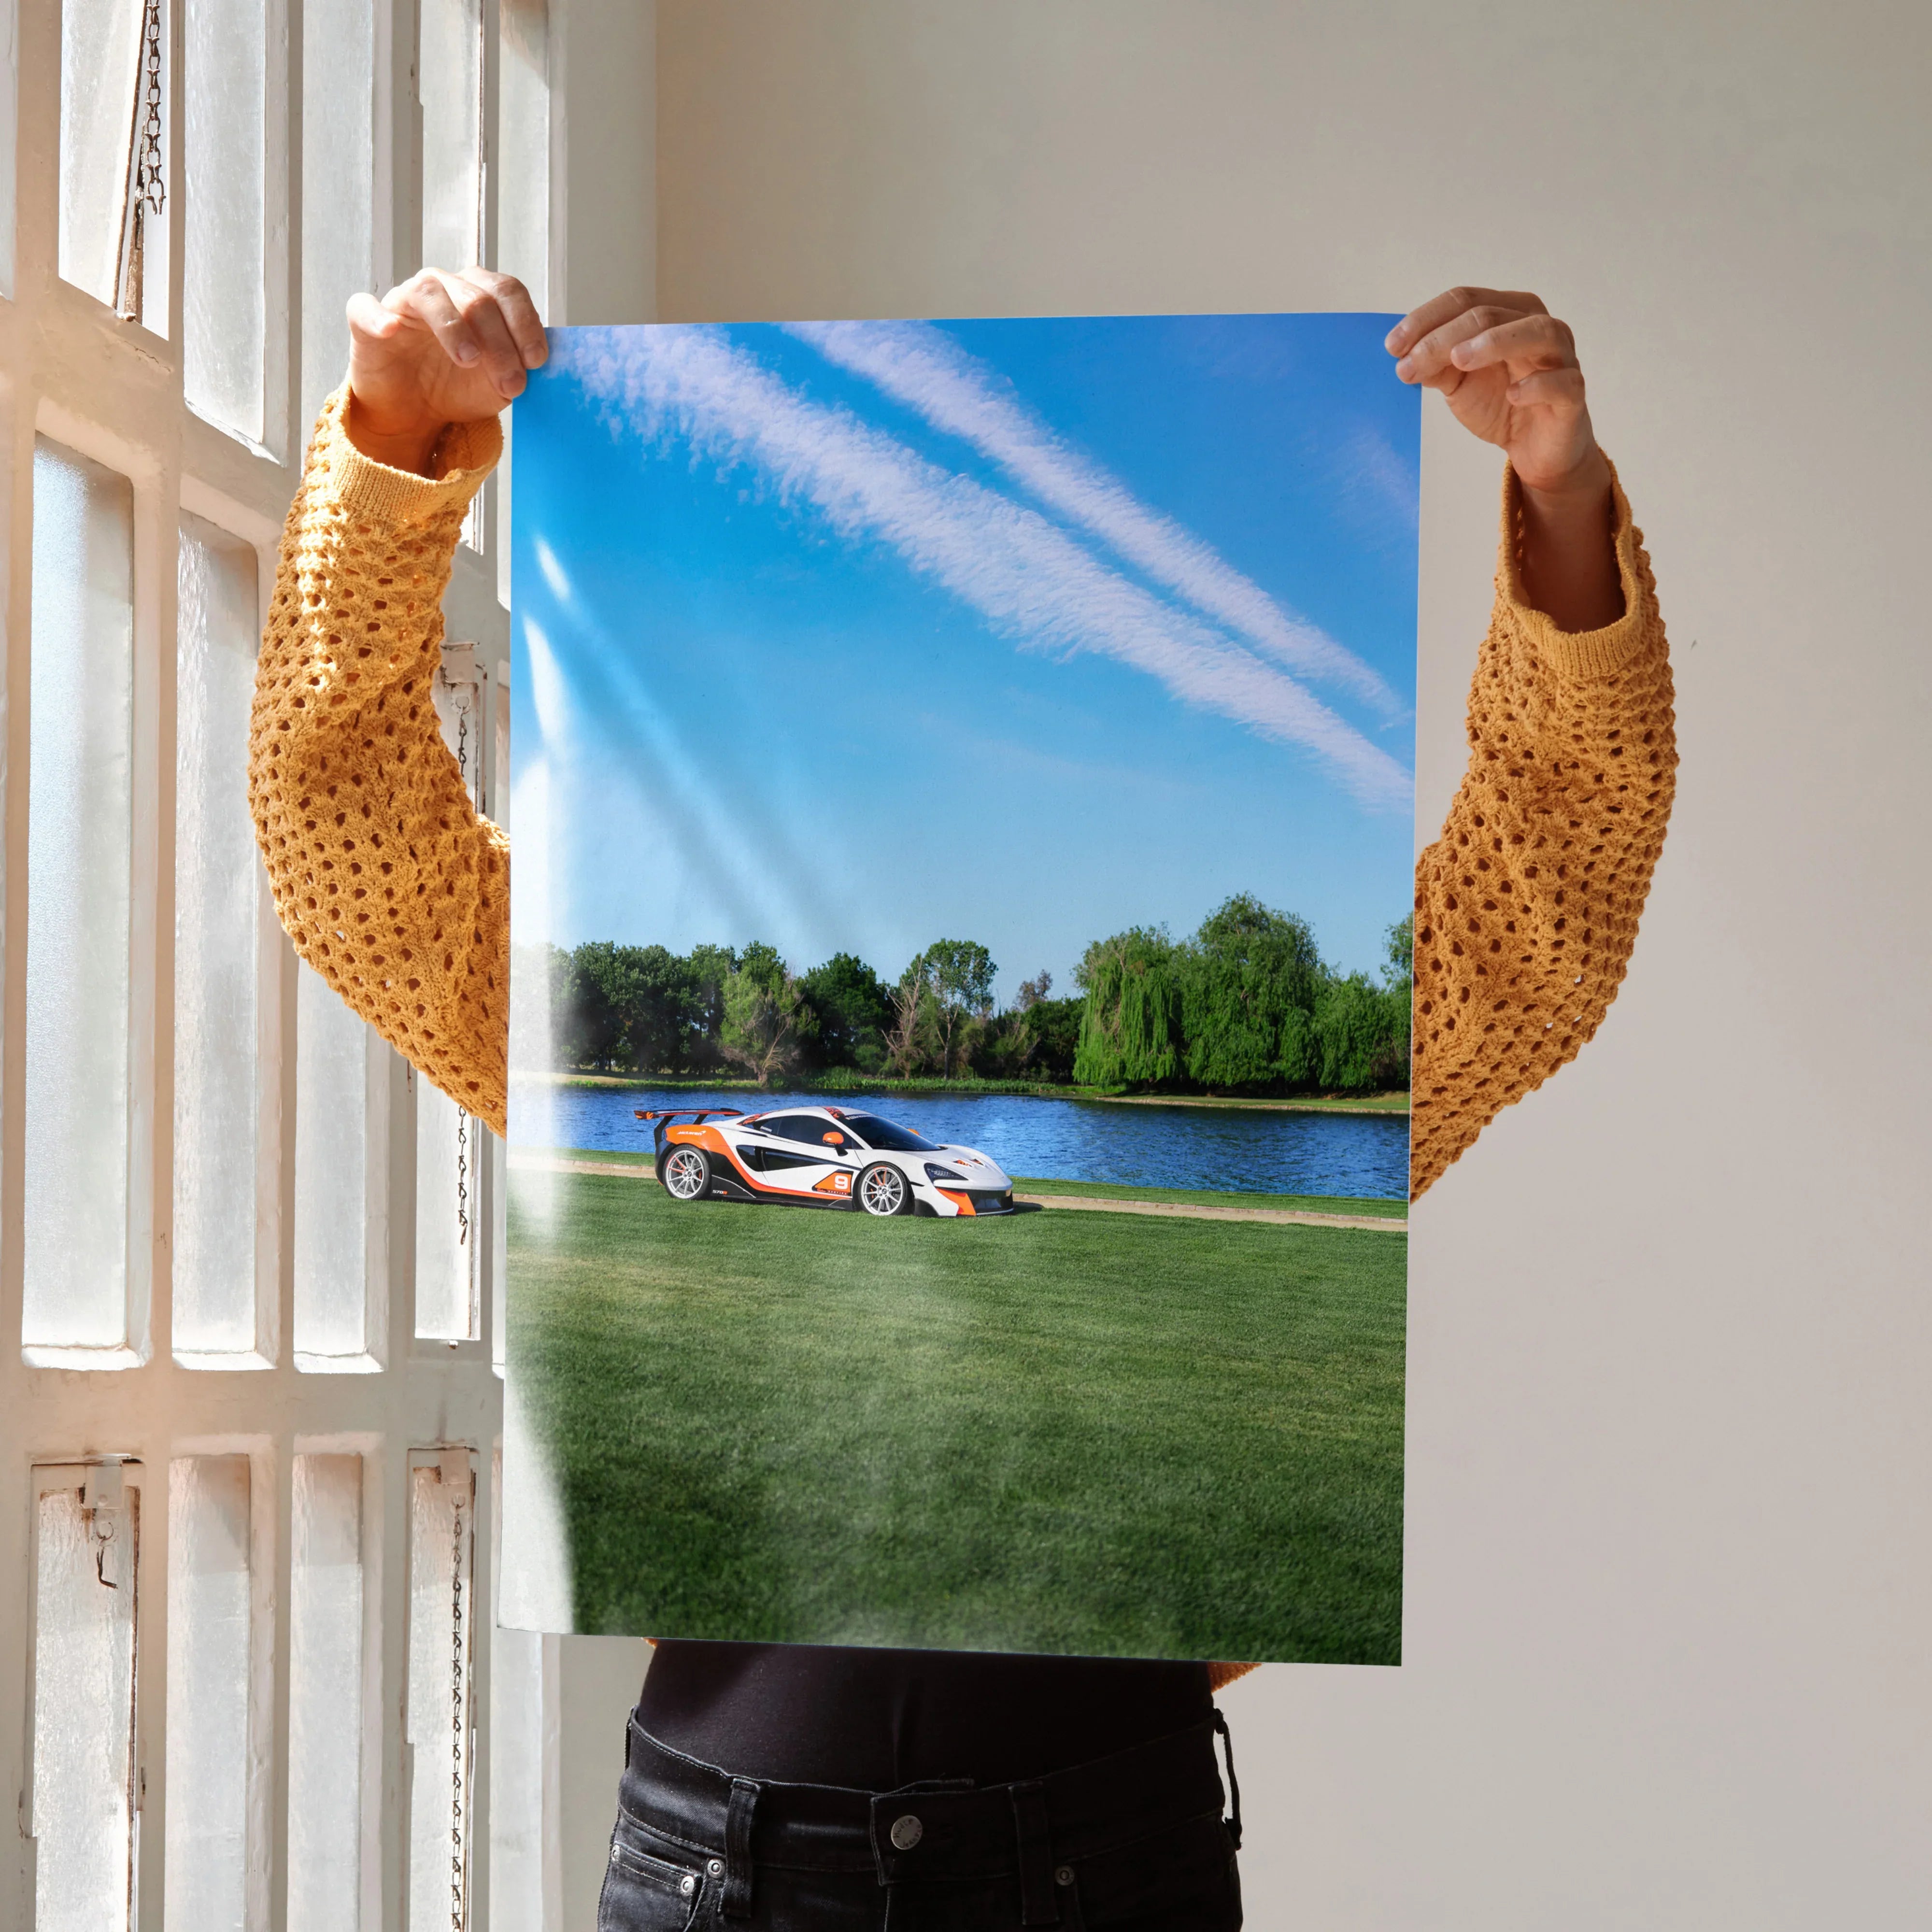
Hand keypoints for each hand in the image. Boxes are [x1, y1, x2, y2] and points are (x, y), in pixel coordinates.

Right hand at [344, 267, 546, 474]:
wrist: (414, 412)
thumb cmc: (457, 387)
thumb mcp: (498, 384)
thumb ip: (518, 368)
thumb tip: (535, 364)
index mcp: (479, 295)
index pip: (507, 291)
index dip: (525, 323)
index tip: (536, 361)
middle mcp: (444, 288)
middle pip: (477, 297)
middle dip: (500, 342)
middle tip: (511, 383)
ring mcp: (404, 300)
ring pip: (430, 293)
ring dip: (454, 327)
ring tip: (469, 360)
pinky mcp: (366, 320)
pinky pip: (366, 307)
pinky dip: (378, 317)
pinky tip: (391, 331)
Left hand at [1388, 287, 1621, 629]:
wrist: (1534, 448)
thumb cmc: (1500, 403)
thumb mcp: (1458, 383)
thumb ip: (1436, 365)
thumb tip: (1404, 356)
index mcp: (1508, 313)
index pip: (1465, 300)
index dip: (1426, 319)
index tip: (1392, 346)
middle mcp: (1537, 326)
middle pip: (1490, 314)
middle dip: (1444, 337)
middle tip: (1410, 363)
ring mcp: (1561, 357)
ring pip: (1536, 332)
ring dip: (1494, 342)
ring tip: (1459, 360)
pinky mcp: (1573, 393)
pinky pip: (1562, 382)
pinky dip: (1537, 385)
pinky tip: (1513, 394)